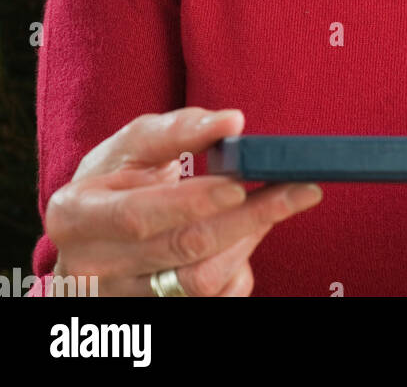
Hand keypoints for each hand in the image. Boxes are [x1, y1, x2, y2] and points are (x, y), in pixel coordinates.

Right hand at [45, 107, 322, 295]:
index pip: (139, 215)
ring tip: (276, 202)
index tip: (242, 183)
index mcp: (76, 215)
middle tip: (298, 189)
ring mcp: (122, 299)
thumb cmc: (119, 174)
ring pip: (200, 280)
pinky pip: (210, 301)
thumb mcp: (134, 143)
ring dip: (249, 239)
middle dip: (247, 217)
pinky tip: (248, 236)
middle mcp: (92, 267)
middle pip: (182, 249)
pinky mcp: (153, 316)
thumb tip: (232, 122)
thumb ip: (179, 128)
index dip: (193, 201)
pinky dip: (239, 269)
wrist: (98, 225)